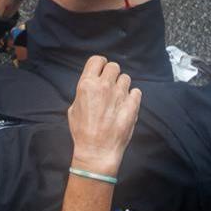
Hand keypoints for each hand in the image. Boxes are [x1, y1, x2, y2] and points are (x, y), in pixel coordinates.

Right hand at [67, 56, 141, 174]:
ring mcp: (120, 94)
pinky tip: (126, 106)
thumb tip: (92, 86)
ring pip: (126, 78)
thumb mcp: (73, 108)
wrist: (97, 151)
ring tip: (118, 98)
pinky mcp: (133, 104)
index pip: (97, 60)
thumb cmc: (82, 132)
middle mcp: (104, 86)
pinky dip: (132, 97)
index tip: (101, 72)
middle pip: (113, 66)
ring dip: (122, 86)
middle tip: (109, 86)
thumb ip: (84, 92)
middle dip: (111, 75)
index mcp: (87, 84)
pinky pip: (136, 91)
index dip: (100, 65)